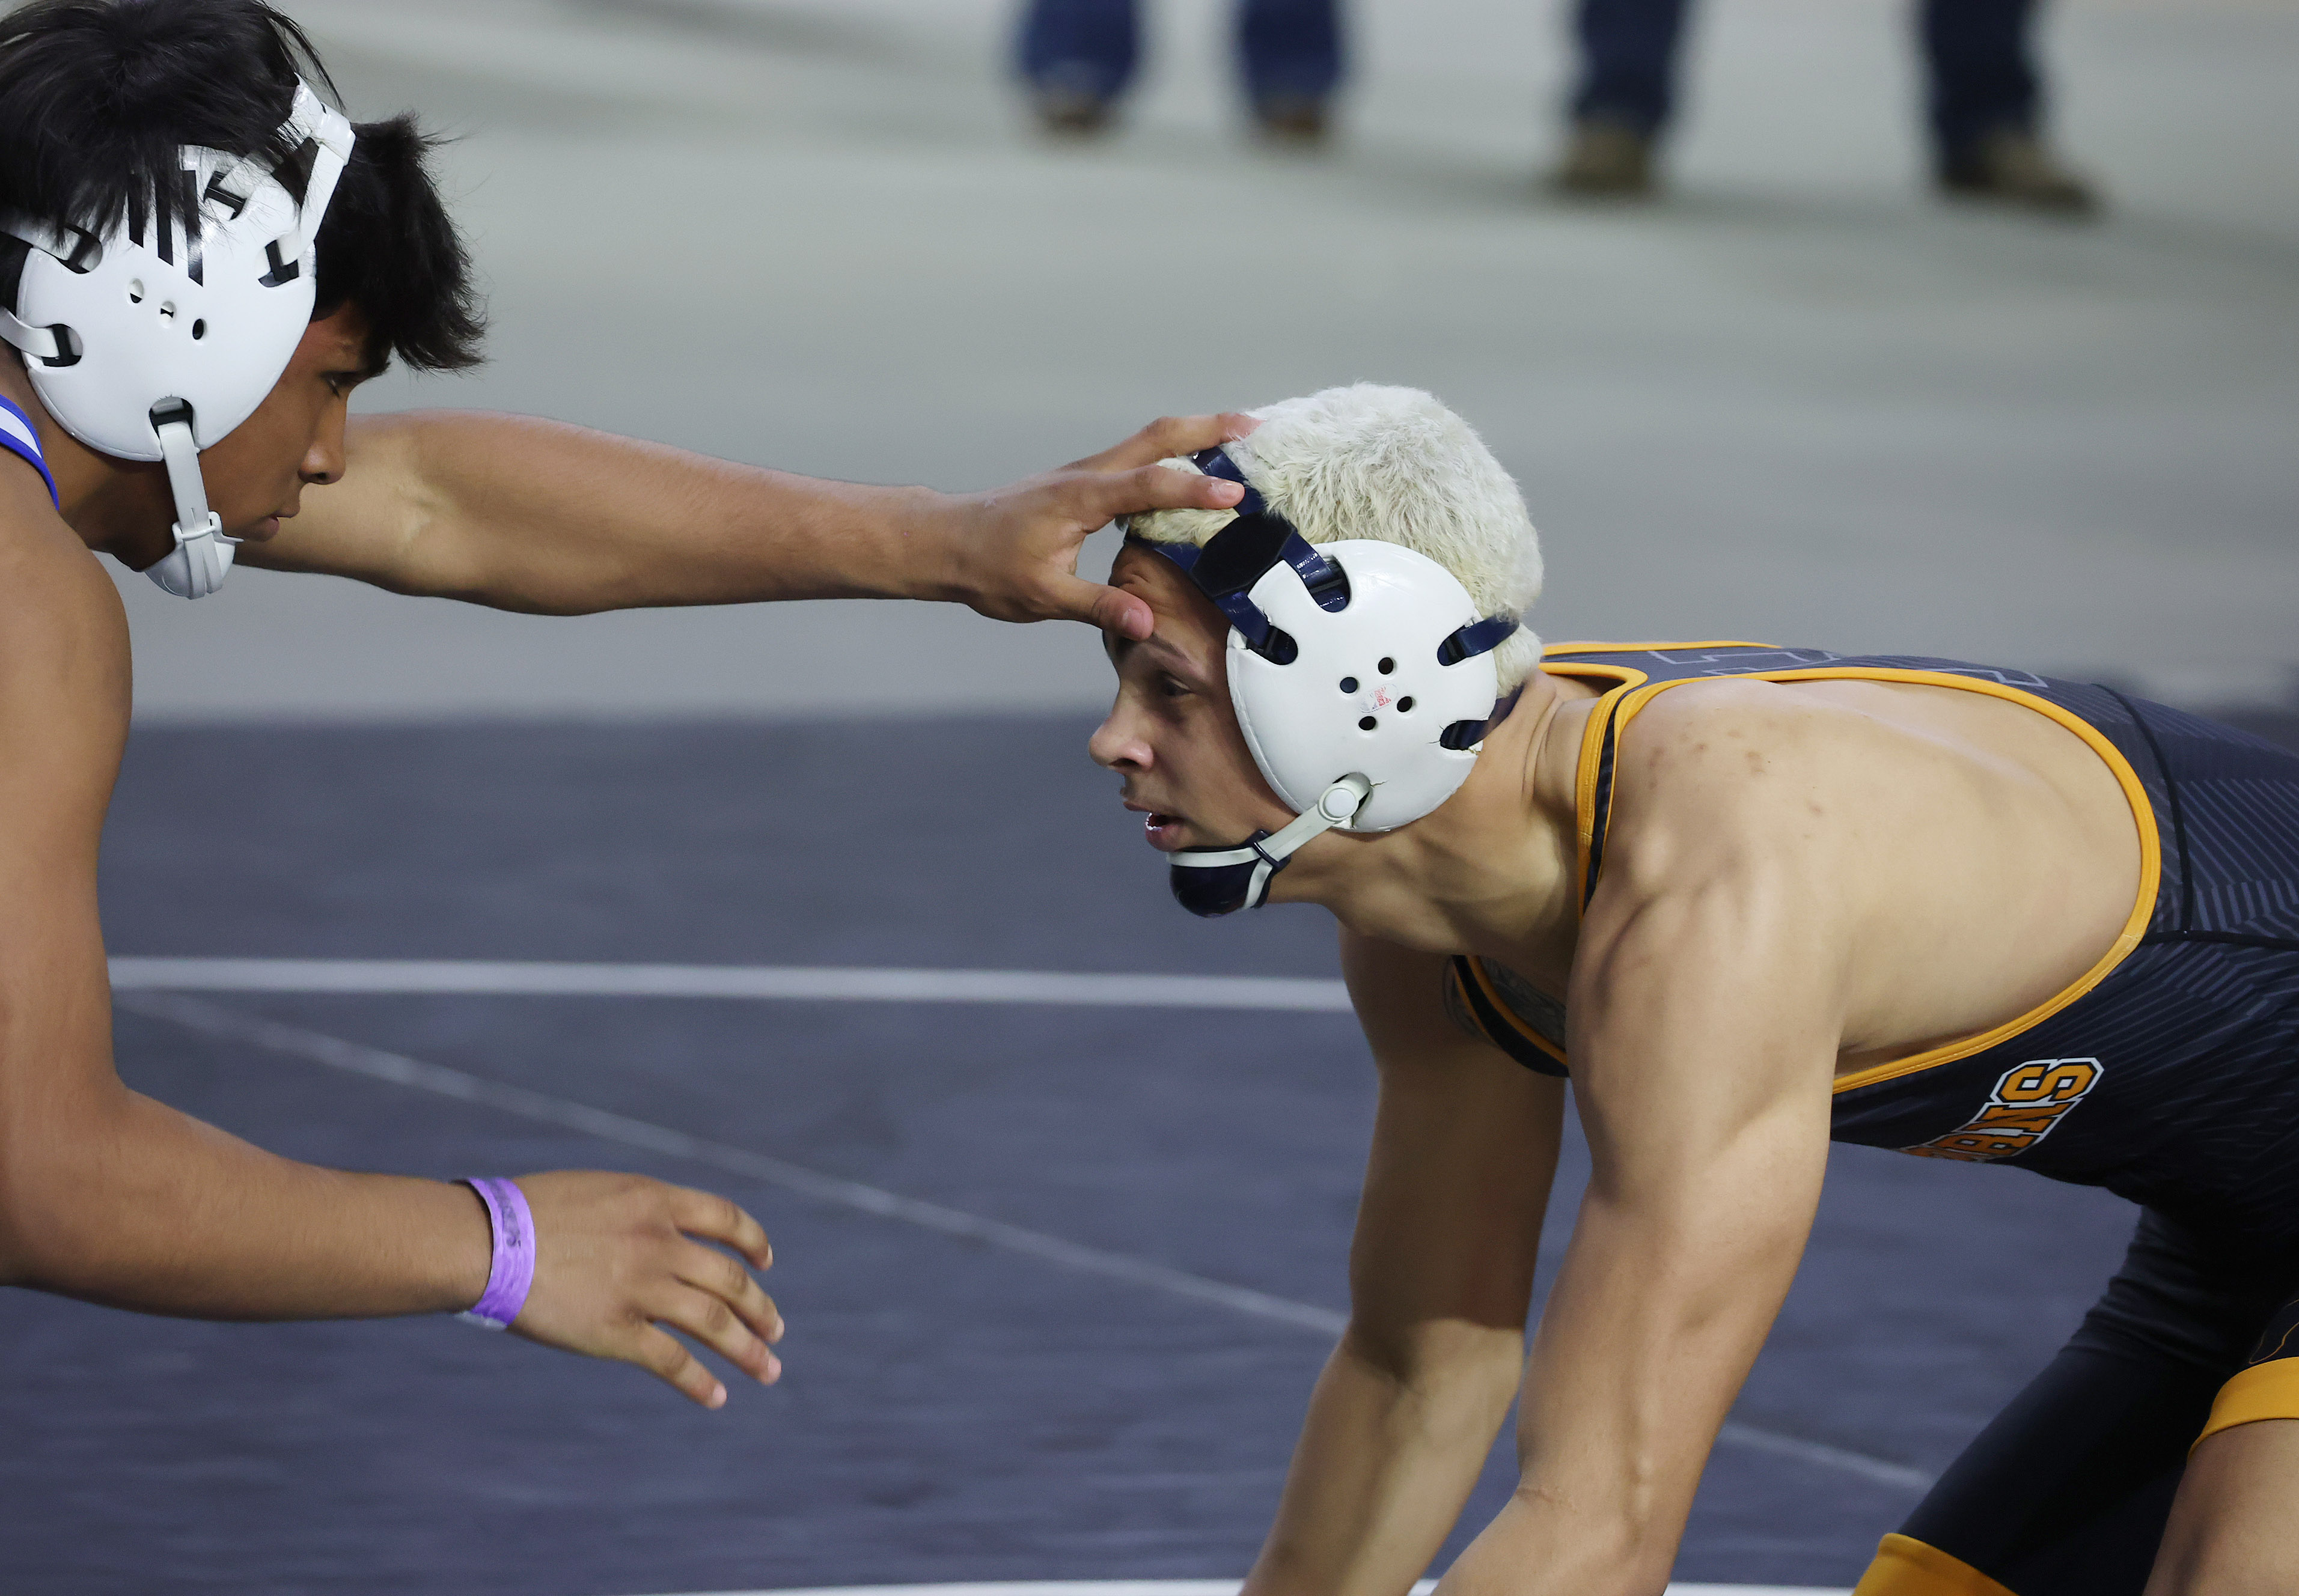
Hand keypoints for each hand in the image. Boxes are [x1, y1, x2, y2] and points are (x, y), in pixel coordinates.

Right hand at [499, 1171, 782, 1408]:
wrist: (485, 1240)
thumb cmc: (528, 1212)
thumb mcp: (599, 1191)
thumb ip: (638, 1211)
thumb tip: (661, 1230)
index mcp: (655, 1201)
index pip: (727, 1219)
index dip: (754, 1242)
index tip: (766, 1262)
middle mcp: (659, 1242)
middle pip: (730, 1279)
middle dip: (760, 1307)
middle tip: (775, 1330)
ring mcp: (641, 1287)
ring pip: (715, 1322)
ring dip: (747, 1349)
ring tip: (768, 1369)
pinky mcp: (615, 1331)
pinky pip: (672, 1361)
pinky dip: (700, 1381)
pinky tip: (718, 1396)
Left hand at [938, 412, 1259, 639]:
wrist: (947, 542)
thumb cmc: (988, 568)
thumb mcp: (1043, 597)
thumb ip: (1099, 607)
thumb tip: (1147, 624)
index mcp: (1081, 499)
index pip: (1149, 485)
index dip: (1194, 487)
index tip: (1236, 493)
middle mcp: (1087, 476)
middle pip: (1156, 437)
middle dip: (1208, 428)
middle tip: (1256, 426)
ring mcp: (1086, 474)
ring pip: (1147, 441)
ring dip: (1193, 435)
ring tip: (1239, 438)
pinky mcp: (1084, 483)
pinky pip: (1136, 458)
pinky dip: (1170, 454)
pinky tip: (1190, 469)